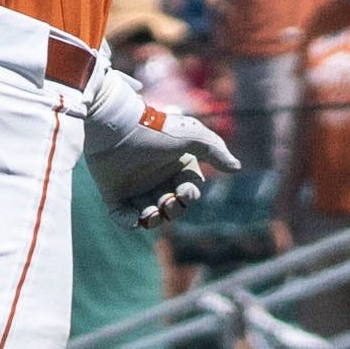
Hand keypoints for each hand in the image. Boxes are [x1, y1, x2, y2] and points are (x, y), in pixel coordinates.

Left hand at [83, 70, 241, 228]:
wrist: (116, 126)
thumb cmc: (155, 130)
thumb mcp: (191, 136)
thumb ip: (215, 150)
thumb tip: (236, 167)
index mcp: (176, 167)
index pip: (188, 191)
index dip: (189, 196)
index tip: (184, 191)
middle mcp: (157, 178)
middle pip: (171, 207)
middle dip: (173, 211)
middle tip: (166, 203)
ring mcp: (134, 187)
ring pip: (149, 215)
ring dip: (153, 220)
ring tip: (150, 215)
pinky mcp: (113, 193)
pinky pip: (122, 216)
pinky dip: (128, 222)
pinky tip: (133, 220)